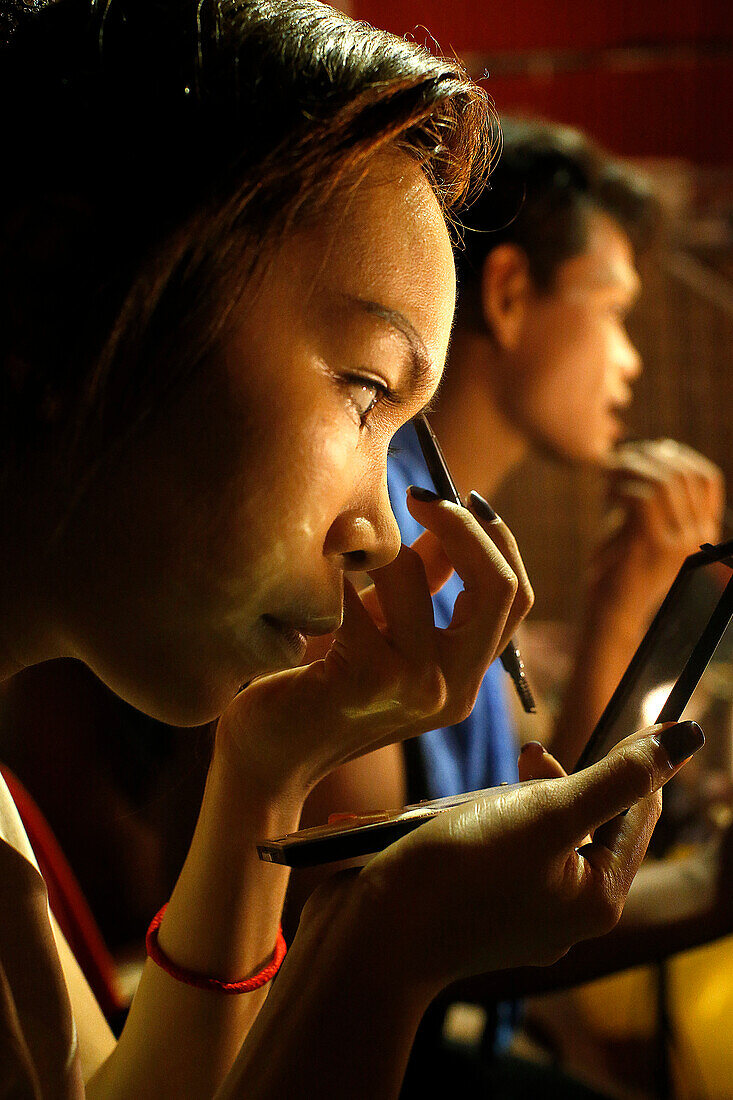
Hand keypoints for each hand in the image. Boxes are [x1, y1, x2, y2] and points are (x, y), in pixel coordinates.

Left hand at [215, 490, 532, 797]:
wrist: (268, 758)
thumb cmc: (319, 686)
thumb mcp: (383, 631)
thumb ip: (423, 584)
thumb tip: (446, 519)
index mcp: (464, 677)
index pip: (514, 596)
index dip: (491, 537)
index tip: (449, 499)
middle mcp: (454, 689)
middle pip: (497, 586)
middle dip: (460, 525)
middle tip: (414, 496)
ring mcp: (415, 688)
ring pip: (409, 574)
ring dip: (365, 547)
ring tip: (329, 550)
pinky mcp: (367, 680)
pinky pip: (351, 590)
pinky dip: (321, 570)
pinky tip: (295, 579)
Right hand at [352, 721, 703, 988]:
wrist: (373, 938)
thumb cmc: (460, 872)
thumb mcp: (546, 813)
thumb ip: (616, 777)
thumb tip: (686, 739)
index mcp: (597, 898)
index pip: (639, 813)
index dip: (636, 762)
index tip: (629, 717)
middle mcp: (566, 912)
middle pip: (585, 820)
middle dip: (557, 781)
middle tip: (528, 759)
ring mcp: (520, 914)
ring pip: (538, 831)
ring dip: (516, 798)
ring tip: (480, 795)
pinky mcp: (479, 908)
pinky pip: (500, 849)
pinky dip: (484, 822)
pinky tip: (456, 817)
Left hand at [595, 439, 724, 623]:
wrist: (612, 611)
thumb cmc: (620, 566)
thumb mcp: (644, 526)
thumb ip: (653, 495)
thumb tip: (650, 450)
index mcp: (703, 532)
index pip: (706, 478)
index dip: (678, 455)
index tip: (650, 449)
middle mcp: (697, 538)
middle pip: (682, 474)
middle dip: (648, 457)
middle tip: (619, 458)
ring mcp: (677, 543)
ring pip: (661, 482)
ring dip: (630, 469)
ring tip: (607, 475)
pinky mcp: (651, 547)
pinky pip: (640, 499)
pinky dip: (620, 487)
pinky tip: (605, 495)